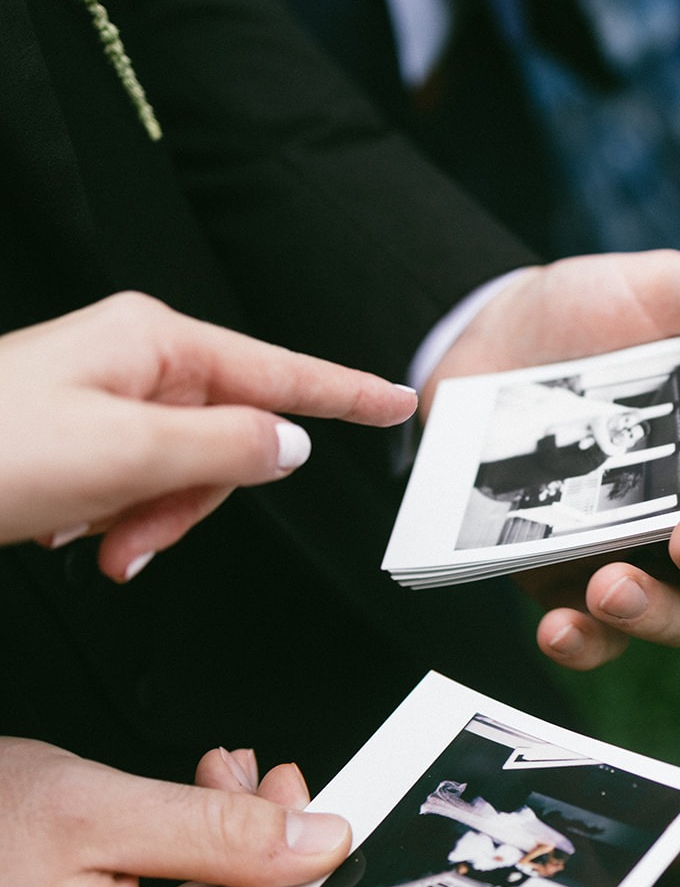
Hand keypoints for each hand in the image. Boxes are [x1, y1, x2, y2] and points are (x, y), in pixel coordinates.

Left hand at [0, 292, 416, 581]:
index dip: (344, 393)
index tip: (396, 402)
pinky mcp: (80, 437)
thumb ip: (225, 447)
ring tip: (100, 544)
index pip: (278, 370)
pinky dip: (118, 520)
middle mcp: (134, 362)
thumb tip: (288, 444)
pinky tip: (75, 533)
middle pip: (227, 436)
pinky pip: (137, 485)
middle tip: (143, 536)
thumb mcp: (125, 454)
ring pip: (182, 472)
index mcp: (153, 342)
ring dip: (151, 521)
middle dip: (194, 500)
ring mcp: (105, 399)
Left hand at [428, 240, 679, 668]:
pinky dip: (581, 643)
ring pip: (669, 612)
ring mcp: (624, 549)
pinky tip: (559, 630)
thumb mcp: (657, 291)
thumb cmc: (584, 312)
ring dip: (651, 614)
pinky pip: (586, 631)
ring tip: (612, 590)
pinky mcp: (559, 576)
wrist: (477, 339)